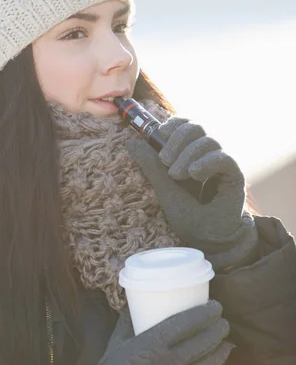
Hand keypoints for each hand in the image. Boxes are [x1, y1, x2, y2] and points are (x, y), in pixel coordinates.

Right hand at [92, 301, 231, 364]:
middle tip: (222, 323)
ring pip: (212, 363)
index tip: (215, 306)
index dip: (207, 312)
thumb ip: (131, 319)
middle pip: (206, 340)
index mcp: (155, 342)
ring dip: (221, 351)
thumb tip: (139, 303)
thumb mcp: (118, 339)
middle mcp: (172, 361)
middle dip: (219, 329)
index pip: (191, 321)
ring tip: (224, 344)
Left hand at [126, 117, 257, 270]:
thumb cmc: (187, 216)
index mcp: (188, 154)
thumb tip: (131, 142)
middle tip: (164, 161)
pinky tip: (195, 174)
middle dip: (177, 139)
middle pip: (195, 128)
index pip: (183, 126)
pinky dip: (206, 162)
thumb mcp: (164, 189)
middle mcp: (205, 156)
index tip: (160, 134)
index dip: (172, 125)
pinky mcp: (233, 175)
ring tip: (177, 175)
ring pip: (208, 141)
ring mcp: (220, 164)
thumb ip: (151, 166)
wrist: (208, 239)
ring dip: (188, 155)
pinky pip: (222, 157)